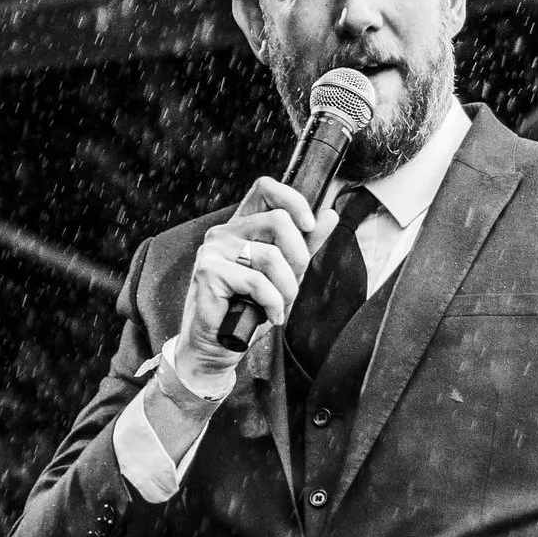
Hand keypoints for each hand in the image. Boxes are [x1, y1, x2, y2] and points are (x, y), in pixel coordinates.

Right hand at [171, 175, 318, 379]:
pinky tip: (269, 316)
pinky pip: (257, 281)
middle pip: (277, 220)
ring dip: (286, 289)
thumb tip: (329, 214)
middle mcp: (225, 232)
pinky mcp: (208, 271)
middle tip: (293, 284)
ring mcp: (214, 250)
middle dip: (298, 258)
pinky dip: (272, 304)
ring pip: (271, 256)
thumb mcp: (284, 275)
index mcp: (242, 227)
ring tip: (278, 306)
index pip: (265, 189)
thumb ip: (305, 244)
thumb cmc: (247, 312)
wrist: (217, 347)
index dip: (293, 200)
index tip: (309, 225)